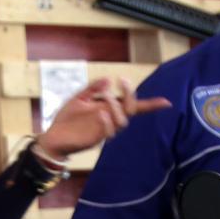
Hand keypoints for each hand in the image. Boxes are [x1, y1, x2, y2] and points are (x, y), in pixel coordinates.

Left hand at [32, 76, 172, 159]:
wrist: (53, 137)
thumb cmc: (67, 118)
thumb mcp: (79, 98)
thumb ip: (93, 88)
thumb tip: (109, 79)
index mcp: (108, 109)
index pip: (133, 106)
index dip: (150, 105)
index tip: (166, 102)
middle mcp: (110, 119)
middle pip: (131, 110)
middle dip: (130, 96)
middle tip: (122, 82)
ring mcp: (104, 129)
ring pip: (122, 121)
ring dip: (117, 107)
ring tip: (106, 97)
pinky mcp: (95, 138)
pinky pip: (107, 132)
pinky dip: (107, 122)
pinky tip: (101, 112)